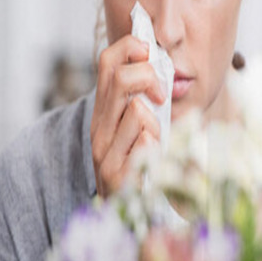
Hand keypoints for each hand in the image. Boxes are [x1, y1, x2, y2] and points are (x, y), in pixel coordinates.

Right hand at [90, 34, 166, 198]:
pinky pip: (145, 143)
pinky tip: (152, 159)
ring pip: (138, 111)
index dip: (131, 47)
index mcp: (104, 109)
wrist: (127, 213)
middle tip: (161, 96)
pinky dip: (156, 147)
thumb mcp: (143, 123)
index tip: (151, 56)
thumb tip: (162, 64)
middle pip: (122, 77)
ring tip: (153, 140)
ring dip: (156, 123)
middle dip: (150, 78)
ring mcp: (104, 150)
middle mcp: (99, 126)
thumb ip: (147, 97)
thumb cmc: (142, 163)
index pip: (108, 60)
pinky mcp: (115, 173)